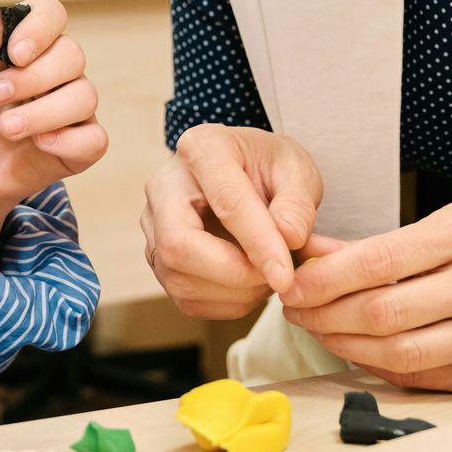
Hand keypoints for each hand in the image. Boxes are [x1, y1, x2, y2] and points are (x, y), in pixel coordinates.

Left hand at [0, 0, 107, 263]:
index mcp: (26, 41)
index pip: (51, 13)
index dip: (39, 28)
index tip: (13, 53)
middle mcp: (55, 70)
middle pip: (72, 55)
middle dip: (33, 77)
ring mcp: (69, 108)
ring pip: (85, 96)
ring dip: (43, 112)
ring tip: (6, 128)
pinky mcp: (77, 147)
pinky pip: (95, 140)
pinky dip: (68, 140)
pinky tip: (38, 144)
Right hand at [141, 123, 337, 318]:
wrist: (247, 173)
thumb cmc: (270, 169)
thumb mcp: (297, 170)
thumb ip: (296, 204)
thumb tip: (288, 240)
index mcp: (202, 149)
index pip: (226, 202)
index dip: (257, 244)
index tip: (286, 276)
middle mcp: (164, 186)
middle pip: (178, 245)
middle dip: (233, 275)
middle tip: (277, 279)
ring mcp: (154, 225)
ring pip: (179, 279)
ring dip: (235, 293)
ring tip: (269, 275)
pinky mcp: (157, 258)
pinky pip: (186, 297)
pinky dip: (227, 302)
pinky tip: (251, 283)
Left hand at [279, 201, 451, 389]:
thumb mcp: (436, 227)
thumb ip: (370, 244)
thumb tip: (304, 255)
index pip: (379, 260)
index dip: (325, 278)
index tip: (290, 283)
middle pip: (384, 311)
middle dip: (324, 314)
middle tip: (293, 309)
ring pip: (398, 352)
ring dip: (342, 344)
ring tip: (315, 329)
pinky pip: (417, 376)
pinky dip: (374, 365)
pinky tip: (351, 348)